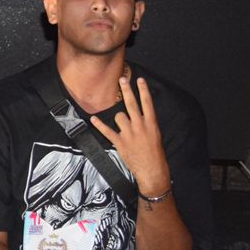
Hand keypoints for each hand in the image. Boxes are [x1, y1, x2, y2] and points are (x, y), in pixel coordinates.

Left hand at [88, 76, 171, 198]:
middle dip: (126, 90)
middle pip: (131, 103)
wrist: (152, 169)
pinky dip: (99, 125)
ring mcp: (129, 133)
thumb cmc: (156, 154)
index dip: (143, 90)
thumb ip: (147, 124)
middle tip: (121, 79)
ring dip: (119, 118)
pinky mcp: (120, 142)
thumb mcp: (156, 135)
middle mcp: (140, 126)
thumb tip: (140, 116)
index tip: (139, 80)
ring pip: (119, 116)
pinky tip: (93, 119)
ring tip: (123, 124)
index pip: (147, 103)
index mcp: (151, 124)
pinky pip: (107, 131)